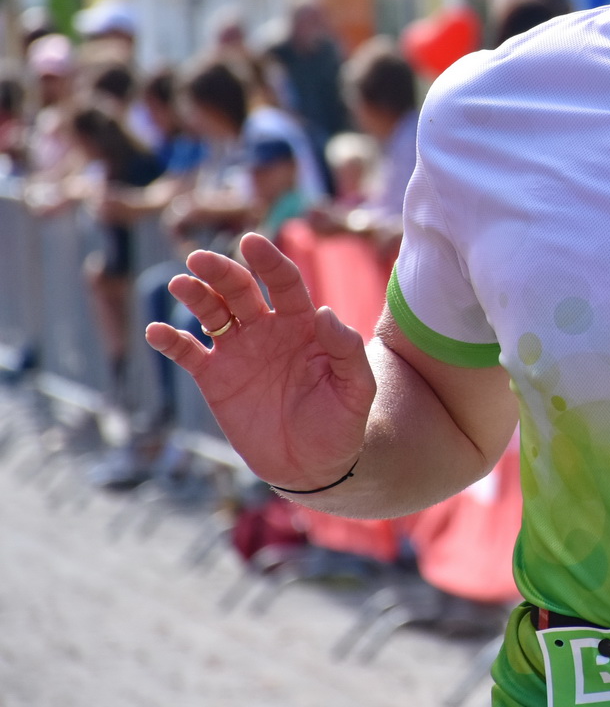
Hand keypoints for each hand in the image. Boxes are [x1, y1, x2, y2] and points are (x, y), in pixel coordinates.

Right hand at [145, 232, 375, 489]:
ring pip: (212, 312)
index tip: (251, 242)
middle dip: (222, 272)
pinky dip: (170, 341)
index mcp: (303, 324)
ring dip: (195, 295)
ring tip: (180, 283)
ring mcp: (238, 351)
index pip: (285, 283)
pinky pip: (188, 353)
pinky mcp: (214, 378)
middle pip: (241, 290)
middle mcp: (267, 329)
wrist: (312, 464)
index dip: (269, 262)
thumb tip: (325, 312)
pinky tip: (156, 332)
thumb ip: (347, 351)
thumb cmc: (341, 421)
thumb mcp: (355, 389)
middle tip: (199, 259)